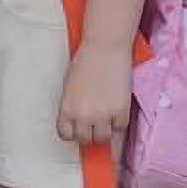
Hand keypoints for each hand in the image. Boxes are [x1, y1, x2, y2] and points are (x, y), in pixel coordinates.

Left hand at [57, 42, 130, 164]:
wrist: (105, 48)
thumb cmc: (86, 60)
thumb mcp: (70, 85)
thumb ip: (72, 104)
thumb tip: (77, 120)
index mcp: (67, 107)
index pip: (66, 134)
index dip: (72, 133)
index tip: (77, 130)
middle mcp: (83, 115)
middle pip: (85, 139)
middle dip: (89, 133)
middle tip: (93, 124)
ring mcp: (103, 115)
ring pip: (103, 138)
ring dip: (104, 131)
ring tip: (106, 120)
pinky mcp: (121, 112)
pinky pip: (120, 129)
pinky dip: (118, 123)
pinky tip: (117, 112)